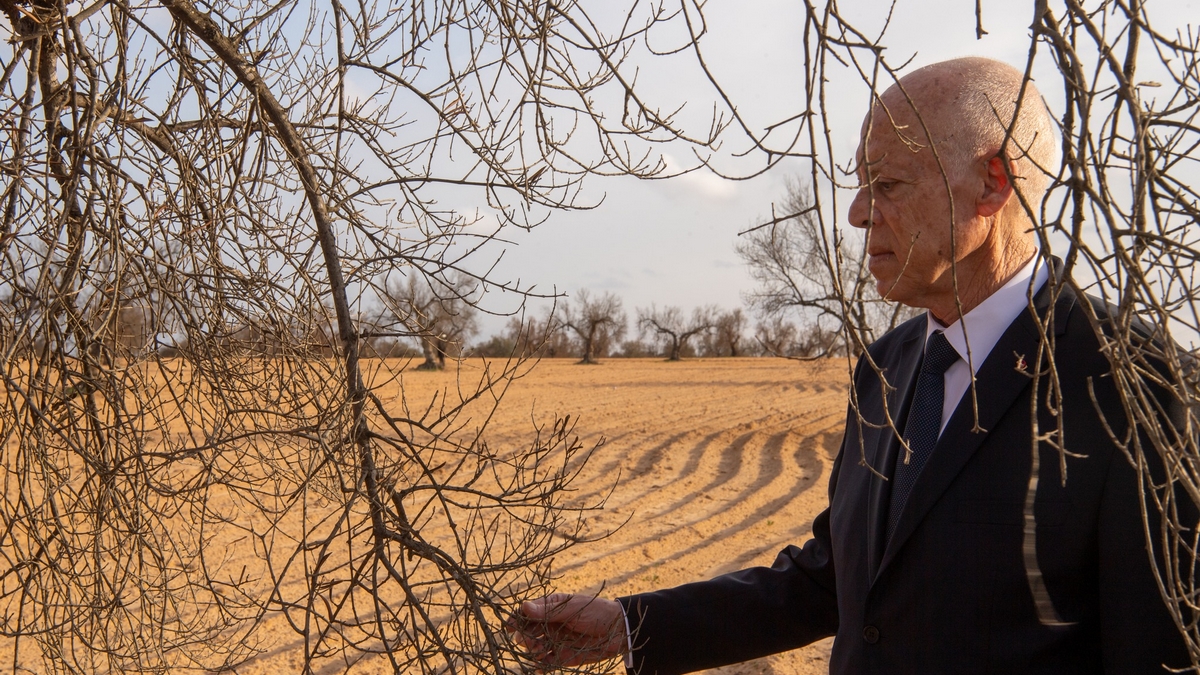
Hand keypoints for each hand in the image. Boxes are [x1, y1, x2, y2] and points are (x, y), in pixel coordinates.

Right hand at [508, 593, 627, 666]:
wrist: (619, 631)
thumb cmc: (596, 611)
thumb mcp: (572, 608)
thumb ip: (548, 610)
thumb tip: (523, 606)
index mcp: (550, 607)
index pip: (527, 613)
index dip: (516, 619)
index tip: (509, 625)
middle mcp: (549, 624)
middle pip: (527, 632)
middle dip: (524, 636)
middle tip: (526, 640)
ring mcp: (554, 641)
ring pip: (534, 648)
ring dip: (532, 650)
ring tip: (538, 650)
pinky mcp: (562, 657)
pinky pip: (545, 663)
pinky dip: (540, 667)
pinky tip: (538, 668)